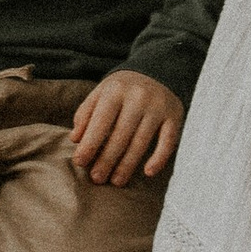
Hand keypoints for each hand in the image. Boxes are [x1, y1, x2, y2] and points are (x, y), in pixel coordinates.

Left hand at [66, 68, 183, 185]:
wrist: (158, 70)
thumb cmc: (122, 89)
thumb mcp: (101, 93)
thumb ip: (86, 114)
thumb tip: (75, 139)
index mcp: (116, 90)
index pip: (101, 121)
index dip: (90, 143)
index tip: (80, 162)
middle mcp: (138, 97)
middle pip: (121, 135)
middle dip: (107, 159)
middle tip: (97, 178)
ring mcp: (158, 107)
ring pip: (141, 141)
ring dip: (128, 165)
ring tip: (116, 181)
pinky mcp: (174, 116)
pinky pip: (168, 141)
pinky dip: (159, 158)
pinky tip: (148, 172)